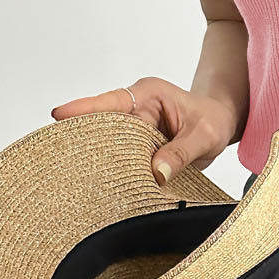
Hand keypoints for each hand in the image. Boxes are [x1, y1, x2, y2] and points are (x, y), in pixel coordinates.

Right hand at [50, 77, 240, 185]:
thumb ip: (182, 153)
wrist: (220, 123)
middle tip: (62, 158)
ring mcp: (132, 127)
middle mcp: (135, 108)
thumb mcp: (206, 136)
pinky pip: (118, 156)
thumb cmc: (213, 120)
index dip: (85, 109)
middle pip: (101, 124)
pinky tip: (101, 184)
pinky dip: (112, 168)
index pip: (112, 102)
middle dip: (84, 139)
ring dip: (98, 159)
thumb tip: (158, 173)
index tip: (58, 114)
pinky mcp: (133, 144)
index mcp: (149, 95)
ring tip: (78, 177)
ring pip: (106, 143)